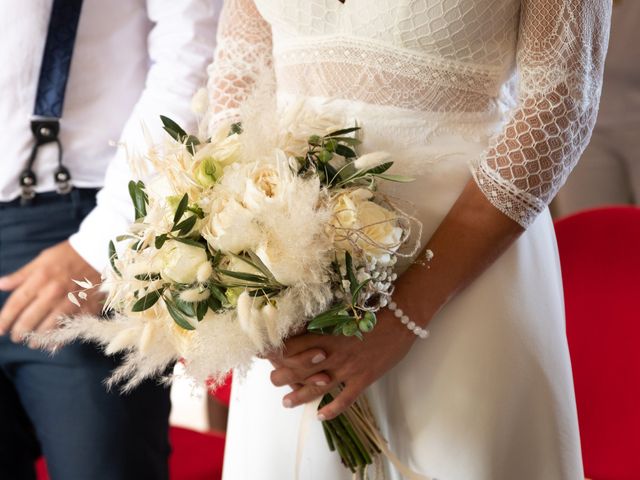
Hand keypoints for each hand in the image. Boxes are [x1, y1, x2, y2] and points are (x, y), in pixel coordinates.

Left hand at [0, 240, 102, 346]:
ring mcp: (70, 302)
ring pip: (49, 327)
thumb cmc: (69, 255)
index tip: (0, 330)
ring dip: (38, 338)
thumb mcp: (42, 259)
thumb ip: (21, 275)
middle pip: (30, 319)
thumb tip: (0, 285)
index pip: (17, 304)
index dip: (5, 319)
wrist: (99, 253)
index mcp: (40, 279)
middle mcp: (53, 293)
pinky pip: (71, 327)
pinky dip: (61, 338)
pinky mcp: (85, 307)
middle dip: (20, 332)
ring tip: (33, 343)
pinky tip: (54, 344)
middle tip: (16, 338)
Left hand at [266, 309, 420, 420]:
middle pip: (298, 369)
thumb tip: (305, 326)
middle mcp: (332, 352)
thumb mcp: (344, 314)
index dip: (275, 350)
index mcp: (326, 333)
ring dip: (299, 396)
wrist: (401, 316)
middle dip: (282, 376)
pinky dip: (332, 409)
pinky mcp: (364, 378)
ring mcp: (348, 367)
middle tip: (273, 381)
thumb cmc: (372, 310)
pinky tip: (321, 416)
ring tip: (286, 402)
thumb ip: (324, 323)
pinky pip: (345, 399)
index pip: (292, 345)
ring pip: (316, 387)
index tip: (262, 353)